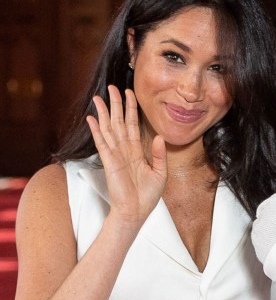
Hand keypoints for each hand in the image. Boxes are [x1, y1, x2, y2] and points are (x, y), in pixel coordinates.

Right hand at [87, 86, 166, 230]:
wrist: (136, 212)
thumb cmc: (146, 197)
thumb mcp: (160, 173)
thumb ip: (159, 154)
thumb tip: (159, 136)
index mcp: (136, 151)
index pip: (133, 125)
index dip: (131, 109)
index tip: (129, 93)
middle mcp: (124, 150)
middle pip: (119, 122)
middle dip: (116, 104)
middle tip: (112, 87)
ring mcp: (115, 155)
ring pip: (108, 128)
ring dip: (103, 113)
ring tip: (98, 97)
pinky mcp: (109, 162)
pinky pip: (102, 143)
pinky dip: (97, 130)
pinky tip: (92, 118)